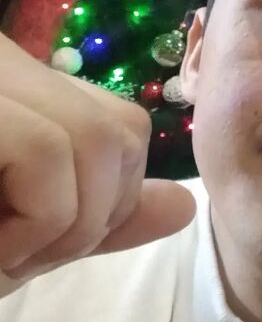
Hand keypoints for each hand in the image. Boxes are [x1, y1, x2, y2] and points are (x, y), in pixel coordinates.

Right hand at [0, 34, 195, 289]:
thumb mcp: (25, 238)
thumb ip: (97, 217)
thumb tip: (184, 204)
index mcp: (24, 93)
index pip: (123, 126)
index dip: (112, 199)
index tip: (41, 242)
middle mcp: (10, 67)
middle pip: (122, 127)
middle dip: (96, 216)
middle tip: (20, 254)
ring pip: (97, 138)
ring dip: (62, 227)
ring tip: (1, 251)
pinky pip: (47, 152)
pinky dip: (35, 223)